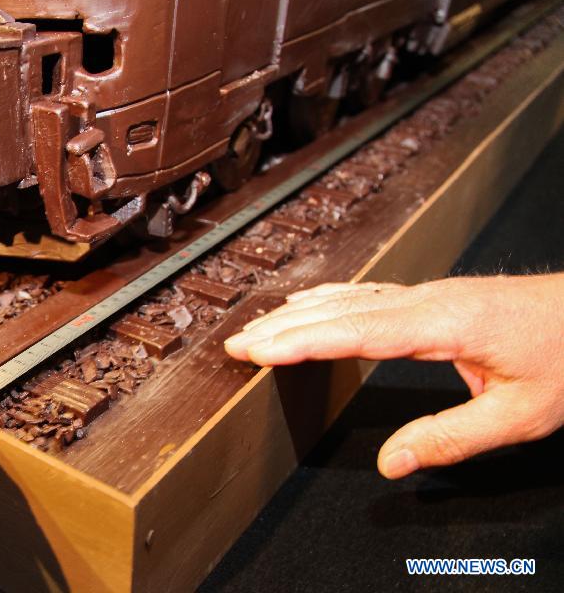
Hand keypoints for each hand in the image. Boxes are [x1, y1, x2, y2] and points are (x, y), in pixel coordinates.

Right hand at [225, 274, 563, 478]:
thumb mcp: (521, 414)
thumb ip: (452, 439)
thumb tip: (392, 462)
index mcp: (444, 324)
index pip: (355, 331)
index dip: (300, 341)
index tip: (257, 351)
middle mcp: (427, 301)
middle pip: (339, 309)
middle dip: (283, 326)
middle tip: (235, 344)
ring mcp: (427, 294)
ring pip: (348, 297)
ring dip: (298, 313)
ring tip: (256, 328)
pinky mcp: (431, 297)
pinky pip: (364, 294)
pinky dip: (327, 299)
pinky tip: (310, 303)